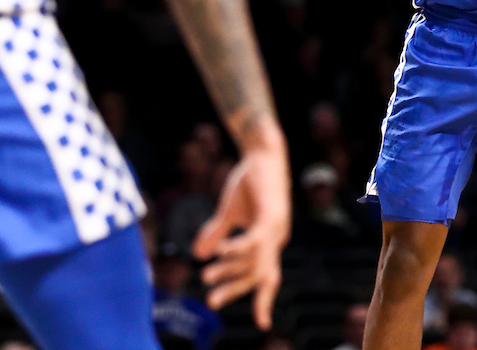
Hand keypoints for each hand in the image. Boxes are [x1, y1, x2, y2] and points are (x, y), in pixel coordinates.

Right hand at [193, 140, 290, 329]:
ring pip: (255, 260)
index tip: (262, 325)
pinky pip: (256, 239)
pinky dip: (238, 249)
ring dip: (230, 270)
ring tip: (206, 276)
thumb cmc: (249, 180)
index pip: (266, 276)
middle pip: (259, 274)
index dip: (264, 299)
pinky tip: (220, 252)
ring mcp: (276, 226)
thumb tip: (199, 256)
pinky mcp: (271, 213)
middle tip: (211, 301)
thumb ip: (216, 233)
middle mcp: (276, 237)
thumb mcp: (229, 212)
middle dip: (236, 290)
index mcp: (269, 240)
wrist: (262, 152)